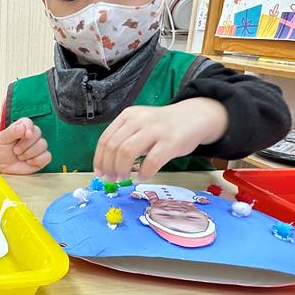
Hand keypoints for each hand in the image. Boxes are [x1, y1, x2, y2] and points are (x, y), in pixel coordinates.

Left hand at [0, 117, 50, 174]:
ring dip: (29, 153)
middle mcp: (31, 135)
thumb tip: (23, 126)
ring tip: (20, 156)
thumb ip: (12, 131)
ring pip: (43, 145)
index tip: (26, 134)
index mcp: (21, 128)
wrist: (2, 167)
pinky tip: (29, 161)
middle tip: (15, 150)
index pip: (29, 122)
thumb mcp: (2, 139)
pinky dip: (37, 160)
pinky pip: (47, 156)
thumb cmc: (2, 151)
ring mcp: (38, 146)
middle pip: (38, 133)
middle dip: (25, 144)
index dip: (29, 127)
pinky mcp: (42, 158)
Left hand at [93, 99, 227, 181]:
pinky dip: (144, 173)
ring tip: (125, 178)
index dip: (99, 159)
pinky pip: (151, 161)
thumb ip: (124, 139)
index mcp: (128, 116)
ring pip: (127, 152)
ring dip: (122, 170)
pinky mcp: (171, 142)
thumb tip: (106, 166)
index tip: (100, 173)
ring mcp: (155, 130)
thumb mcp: (140, 125)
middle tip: (113, 179)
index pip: (105, 139)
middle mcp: (139, 120)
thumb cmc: (163, 126)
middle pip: (114, 147)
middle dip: (109, 167)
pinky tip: (143, 176)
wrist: (194, 117)